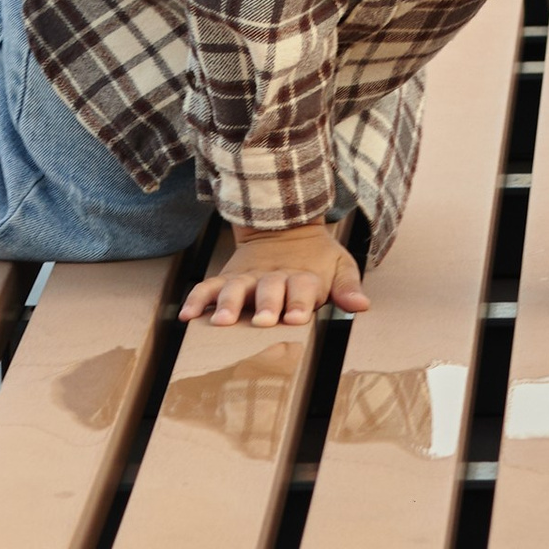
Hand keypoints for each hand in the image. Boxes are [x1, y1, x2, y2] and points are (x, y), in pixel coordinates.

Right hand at [180, 224, 370, 331]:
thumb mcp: (340, 266)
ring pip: (236, 288)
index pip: (302, 288)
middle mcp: (273, 277)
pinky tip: (187, 316)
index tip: (297, 317)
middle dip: (266, 304)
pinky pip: (209, 287)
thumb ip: (348, 287)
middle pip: (269, 289)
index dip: (300, 302)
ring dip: (229, 304)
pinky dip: (197, 299)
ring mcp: (248, 278)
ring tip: (222, 321)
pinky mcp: (229, 278)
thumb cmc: (317, 258)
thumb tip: (362, 305)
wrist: (285, 227)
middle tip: (263, 320)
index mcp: (302, 276)